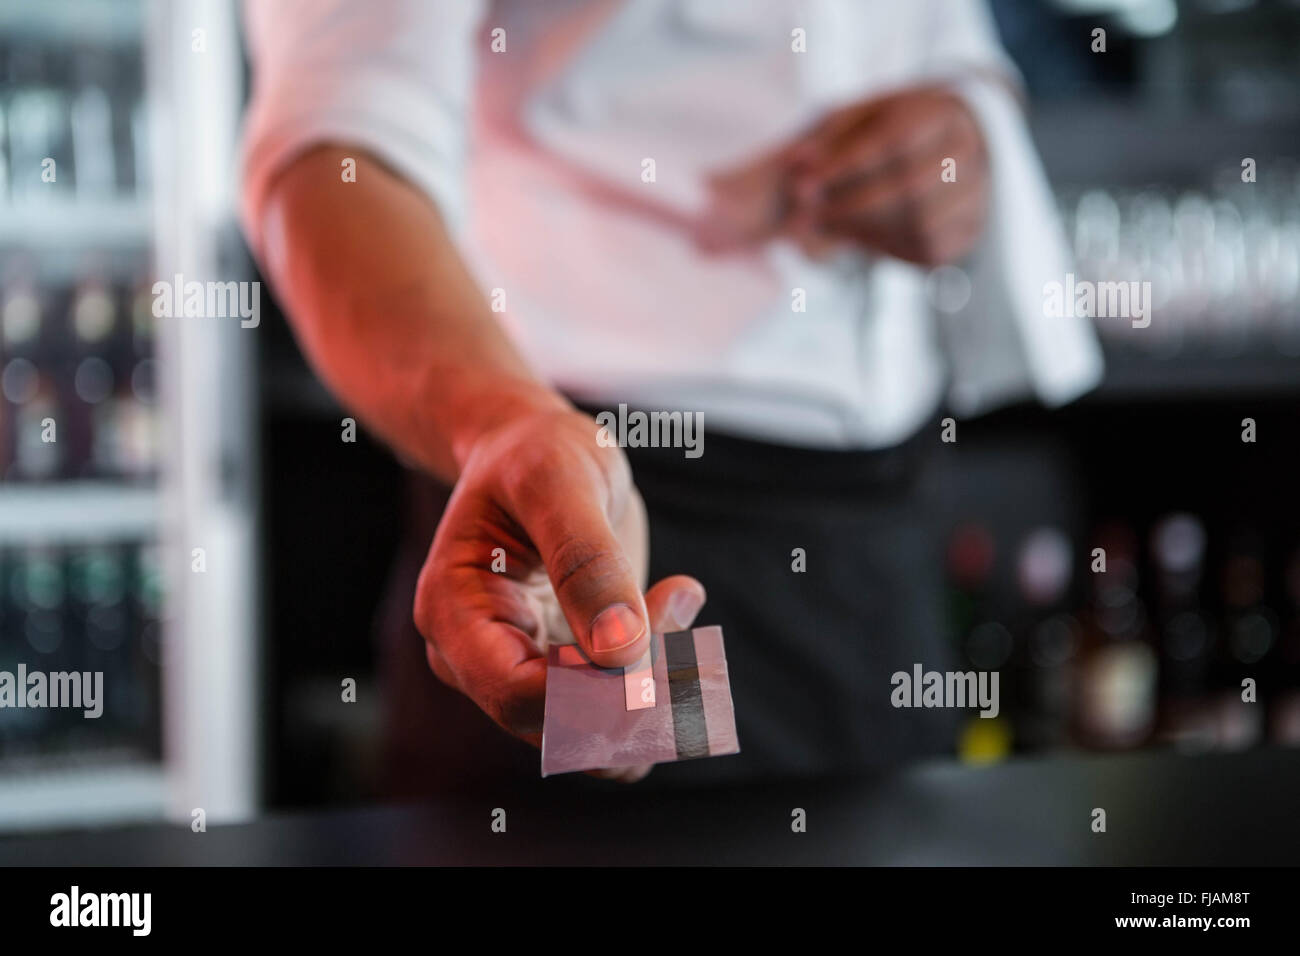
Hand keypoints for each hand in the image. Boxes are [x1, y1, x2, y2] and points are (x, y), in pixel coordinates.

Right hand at [413, 405, 706, 781]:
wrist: (535, 451)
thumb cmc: (536, 455)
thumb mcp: (559, 482)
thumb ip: (586, 562)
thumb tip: (621, 653)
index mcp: (454, 615)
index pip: (520, 696)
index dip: (597, 684)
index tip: (655, 619)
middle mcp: (480, 661)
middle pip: (564, 728)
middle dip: (638, 683)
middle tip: (678, 597)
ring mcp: (524, 675)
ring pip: (601, 737)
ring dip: (662, 686)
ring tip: (679, 595)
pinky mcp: (569, 676)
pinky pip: (624, 715)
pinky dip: (667, 677)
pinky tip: (677, 600)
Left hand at [702, 85, 989, 264]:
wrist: (941, 146)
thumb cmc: (881, 128)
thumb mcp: (848, 120)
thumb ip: (818, 141)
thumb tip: (780, 169)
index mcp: (941, 107)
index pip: (892, 137)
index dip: (843, 164)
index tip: (799, 183)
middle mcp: (970, 149)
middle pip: (908, 185)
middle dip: (847, 205)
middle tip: (801, 216)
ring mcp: (977, 194)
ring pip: (919, 224)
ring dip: (861, 232)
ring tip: (824, 224)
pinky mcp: (968, 233)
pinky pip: (924, 252)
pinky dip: (881, 249)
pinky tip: (856, 235)